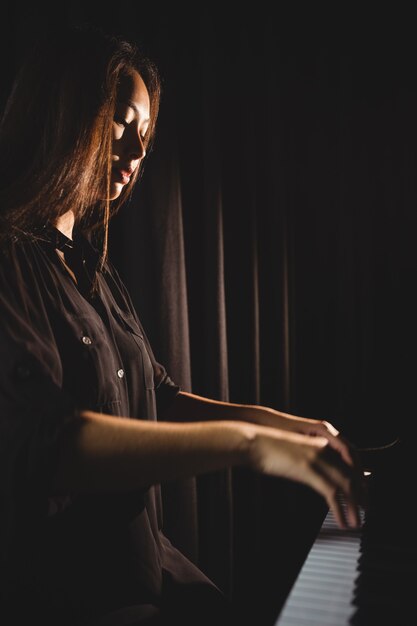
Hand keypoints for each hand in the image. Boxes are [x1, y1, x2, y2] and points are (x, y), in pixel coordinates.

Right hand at [246, 425, 365, 529]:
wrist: (252, 441)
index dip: (359, 479)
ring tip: (357, 522)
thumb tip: (311, 475)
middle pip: (352, 473)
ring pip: (346, 484)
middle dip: (362, 494)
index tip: (362, 494)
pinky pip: (332, 493)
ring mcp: (317, 458)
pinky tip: (342, 521)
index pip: (349, 462)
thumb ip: (305, 461)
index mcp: (320, 443)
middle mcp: (323, 449)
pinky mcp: (309, 469)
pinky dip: (341, 510)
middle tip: (366, 510)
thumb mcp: (291, 453)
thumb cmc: (267, 448)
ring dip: (355, 506)